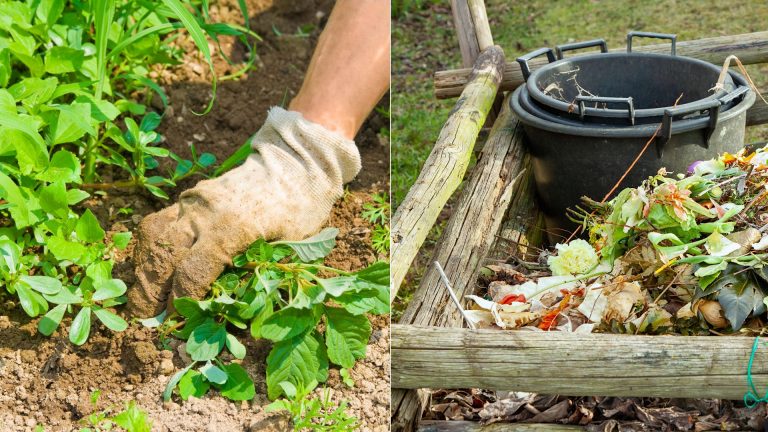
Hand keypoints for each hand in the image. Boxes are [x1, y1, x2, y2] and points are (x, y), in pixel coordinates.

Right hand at [126, 107, 359, 317]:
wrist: (297, 162)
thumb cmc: (301, 209)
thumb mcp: (291, 247)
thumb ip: (260, 274)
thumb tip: (228, 309)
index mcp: (232, 229)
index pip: (192, 273)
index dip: (181, 302)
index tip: (178, 320)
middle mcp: (205, 213)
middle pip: (162, 256)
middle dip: (150, 291)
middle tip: (149, 316)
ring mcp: (194, 201)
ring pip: (153, 236)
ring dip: (145, 268)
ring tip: (147, 293)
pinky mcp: (191, 195)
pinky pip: (160, 221)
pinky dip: (153, 246)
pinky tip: (156, 265)